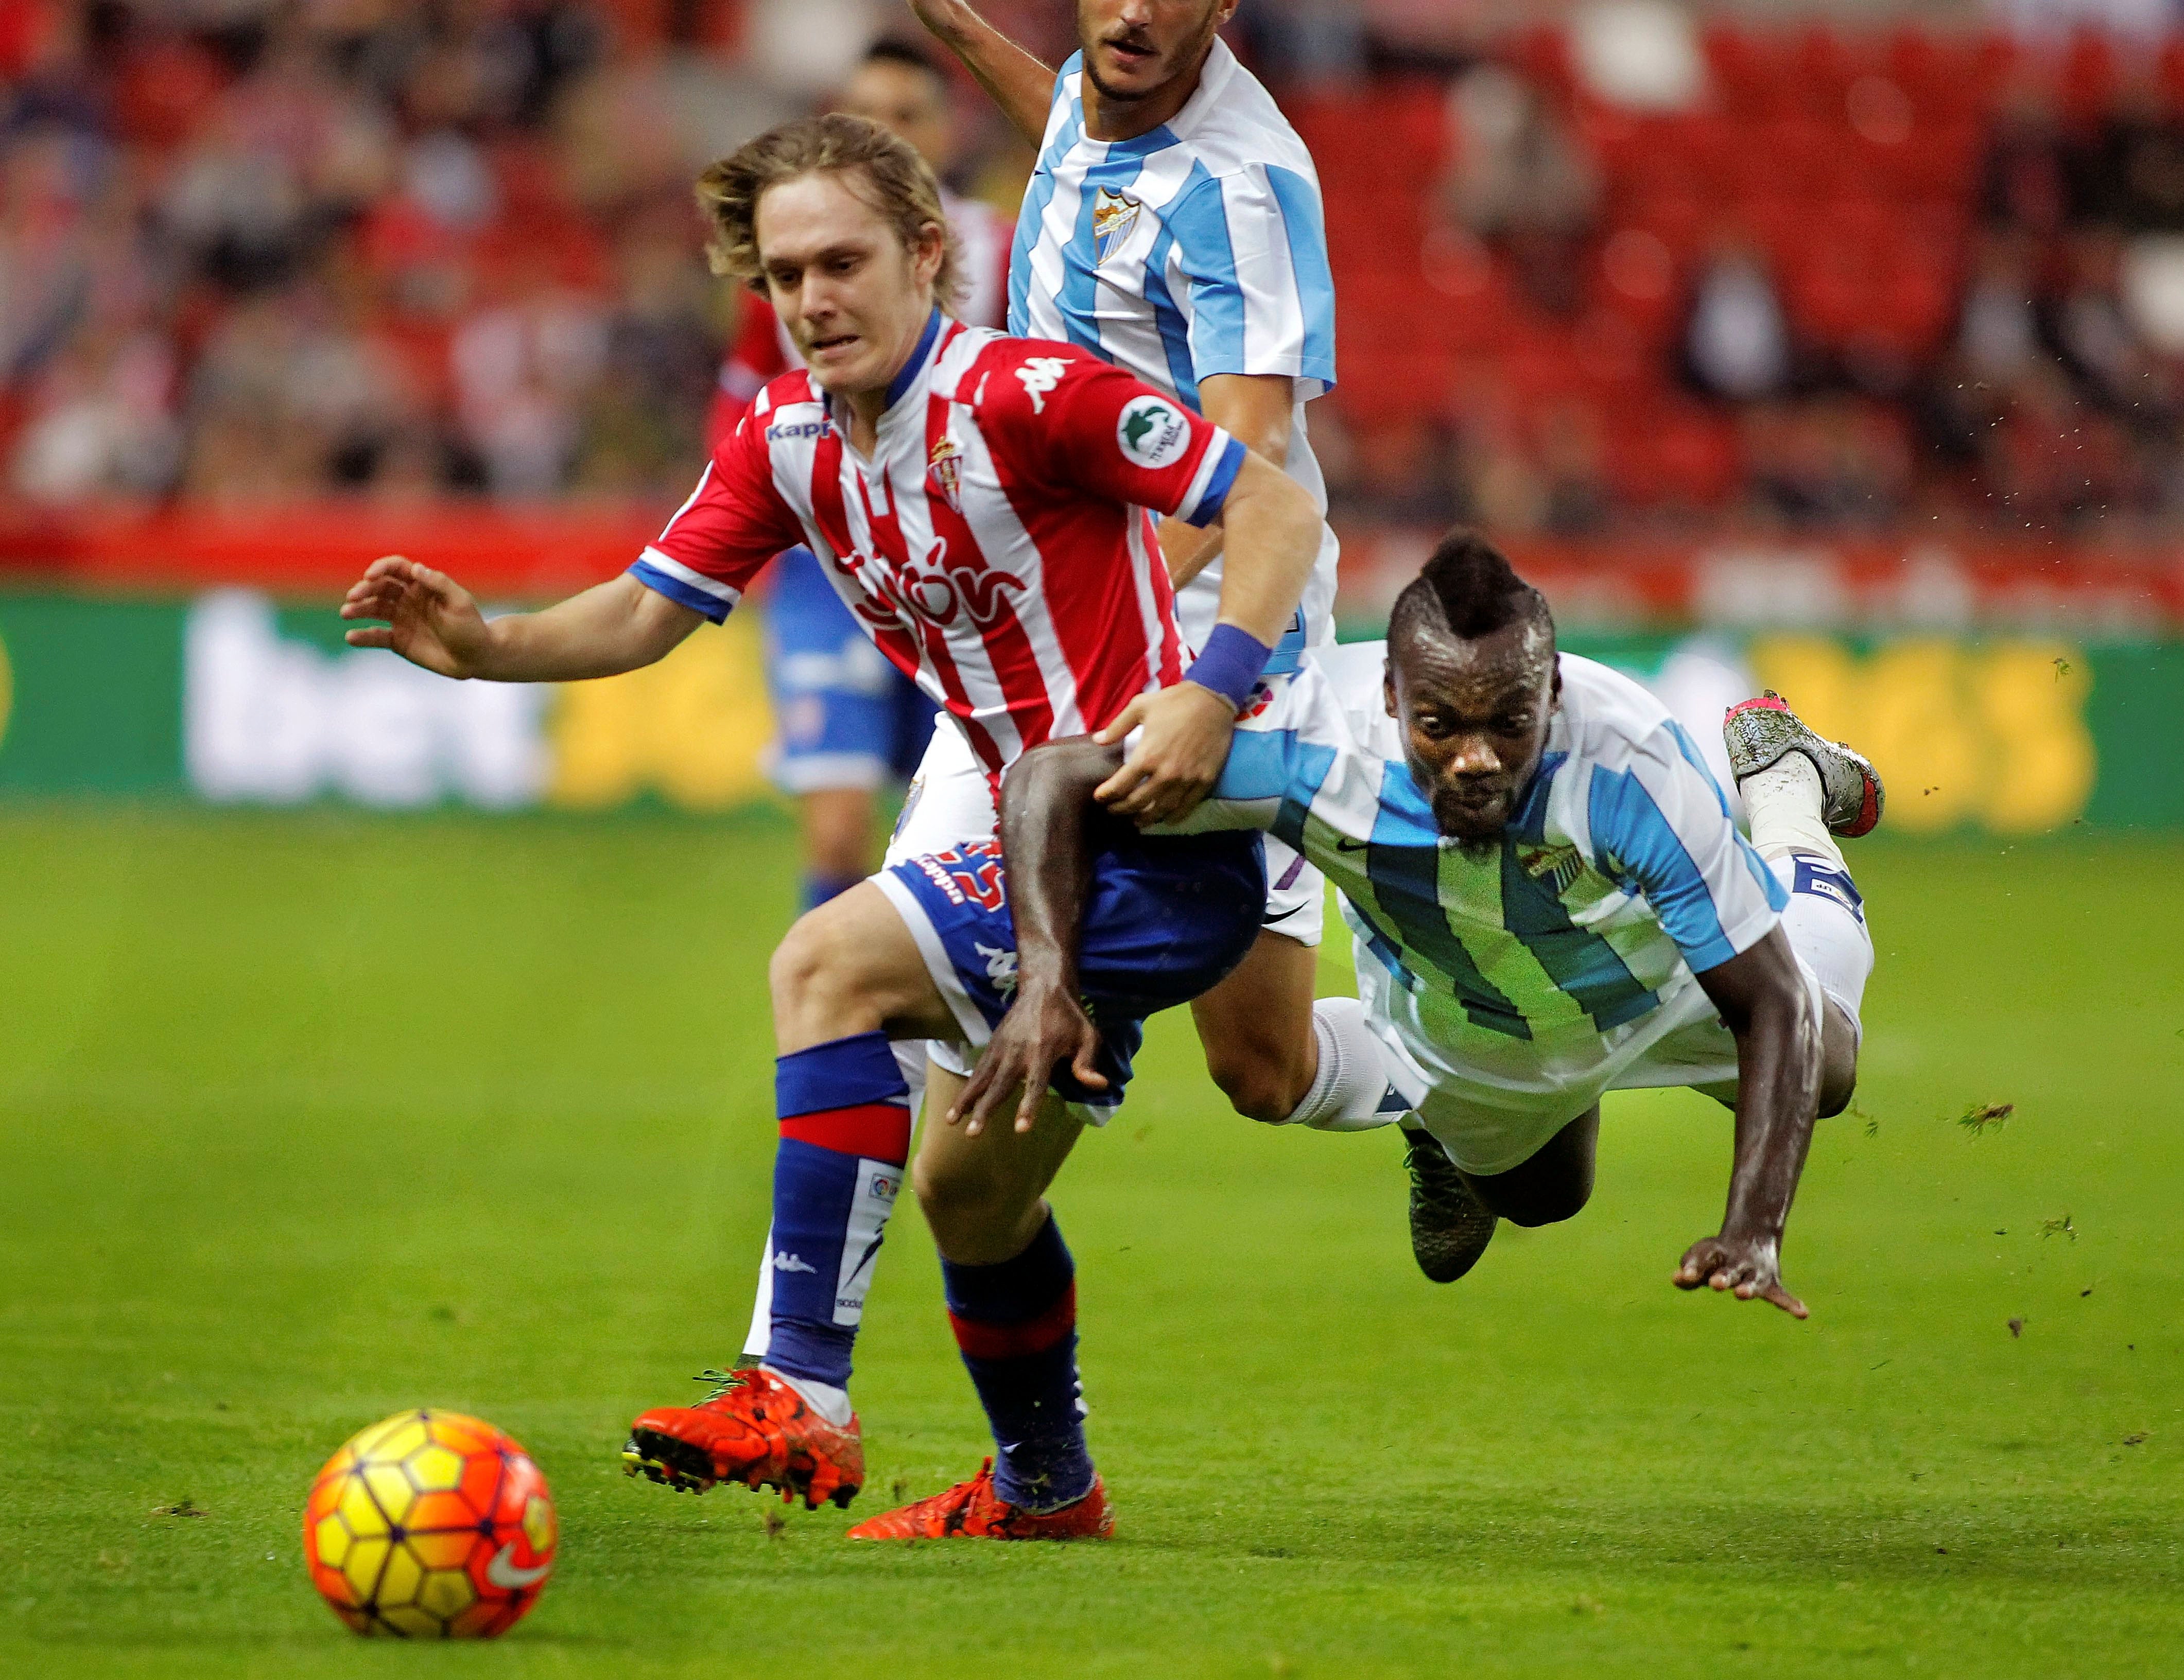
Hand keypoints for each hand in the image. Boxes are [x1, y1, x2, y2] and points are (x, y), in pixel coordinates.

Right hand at [339, 556, 492, 677]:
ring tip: (346, 613)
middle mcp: (408, 599)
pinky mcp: (398, 640)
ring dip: (357, 609)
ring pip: (373, 609)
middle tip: (353, 597)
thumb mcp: (459, 602)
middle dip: (364, 589)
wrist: (476, 658)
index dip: (381, 568)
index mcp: (422, 585)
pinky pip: (376, 636)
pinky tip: (351, 637)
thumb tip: (416, 568)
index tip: (370, 576)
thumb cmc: (471, 627)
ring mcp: (401, 619)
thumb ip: (438, 584)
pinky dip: (362, 637)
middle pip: (380, 588)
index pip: (396, 568)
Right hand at [948, 977, 1105, 1136]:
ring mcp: (1002, 1048)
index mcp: (1043, 1051)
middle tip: (973, 1133)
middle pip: (1000, 1085)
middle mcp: (1018, 1051)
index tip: (1020, 1128)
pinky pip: (978, 1069)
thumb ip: (1087, 1062)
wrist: (1043, 986)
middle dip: (985, 1109)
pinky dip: (967, 1087)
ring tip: (952, 1121)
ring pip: (981, 1078)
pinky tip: (958, 1106)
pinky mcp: (993, 1045)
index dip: (1029, 1106)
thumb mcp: (1087, 1035)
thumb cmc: (1069, 1016)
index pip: (1036, 1083)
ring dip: (967, 1100)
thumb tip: (1098, 1085)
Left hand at [1090, 682, 1234, 823]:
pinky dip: (1175, 816)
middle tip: (1113, 810)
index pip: (1120, 785)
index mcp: (1146, 756)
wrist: (1213, 700)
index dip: (1107, 795)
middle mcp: (1165, 774)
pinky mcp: (1204, 781)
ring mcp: (1186, 780)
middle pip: (1138, 802)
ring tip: (1137, 821)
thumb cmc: (1175, 701)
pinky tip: (1167, 819)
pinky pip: (1187, 806)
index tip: (1100, 798)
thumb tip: (1098, 740)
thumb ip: (1117, 727)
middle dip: (1122, 809)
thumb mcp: (1140, 706)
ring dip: (1147, 818)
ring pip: (1162, 809)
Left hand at [1673, 1233, 1806, 1317]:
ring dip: (1748, 1289)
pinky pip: (1783, 1296)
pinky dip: (1792, 1304)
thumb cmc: (1718, 1254)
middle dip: (1723, 1278)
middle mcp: (1737, 1263)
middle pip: (1729, 1272)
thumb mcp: (1702, 1257)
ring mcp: (1755, 1273)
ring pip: (1752, 1282)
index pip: (1703, 1260)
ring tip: (1742, 1294)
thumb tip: (1676, 1279)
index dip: (1692, 1268)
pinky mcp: (1771, 1284)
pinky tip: (1803, 1313)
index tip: (1683, 1276)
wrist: (1752, 1236)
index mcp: (1716, 1254)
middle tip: (1715, 1283)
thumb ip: (1690, 1270)